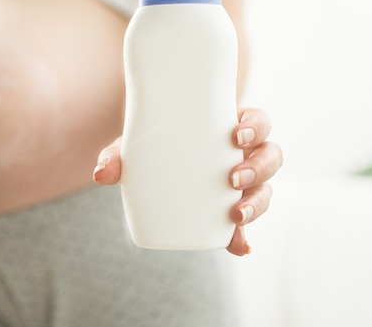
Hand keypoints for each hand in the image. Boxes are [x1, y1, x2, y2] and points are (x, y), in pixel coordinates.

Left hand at [93, 107, 282, 255]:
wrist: (152, 158)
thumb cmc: (152, 143)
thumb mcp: (137, 144)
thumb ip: (118, 155)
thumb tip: (101, 175)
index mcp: (230, 128)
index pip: (258, 122)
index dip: (257, 126)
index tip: (238, 135)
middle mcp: (243, 154)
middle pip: (270, 156)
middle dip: (259, 168)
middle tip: (232, 177)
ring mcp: (242, 181)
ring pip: (266, 189)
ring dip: (258, 203)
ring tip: (236, 214)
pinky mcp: (233, 207)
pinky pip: (247, 223)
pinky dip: (243, 237)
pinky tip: (240, 248)